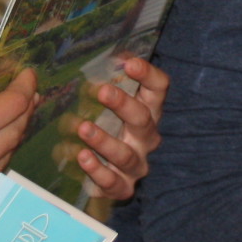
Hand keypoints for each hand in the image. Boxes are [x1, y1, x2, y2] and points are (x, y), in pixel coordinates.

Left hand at [53, 57, 167, 198]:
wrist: (109, 175)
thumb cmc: (110, 129)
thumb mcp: (111, 103)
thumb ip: (111, 79)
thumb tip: (109, 53)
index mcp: (148, 111)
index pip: (159, 89)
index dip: (148, 74)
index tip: (129, 63)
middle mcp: (147, 138)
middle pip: (143, 119)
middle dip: (124, 105)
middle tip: (102, 91)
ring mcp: (137, 165)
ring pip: (126, 154)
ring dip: (105, 141)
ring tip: (84, 128)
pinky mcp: (123, 187)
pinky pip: (113, 182)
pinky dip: (98, 171)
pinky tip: (82, 157)